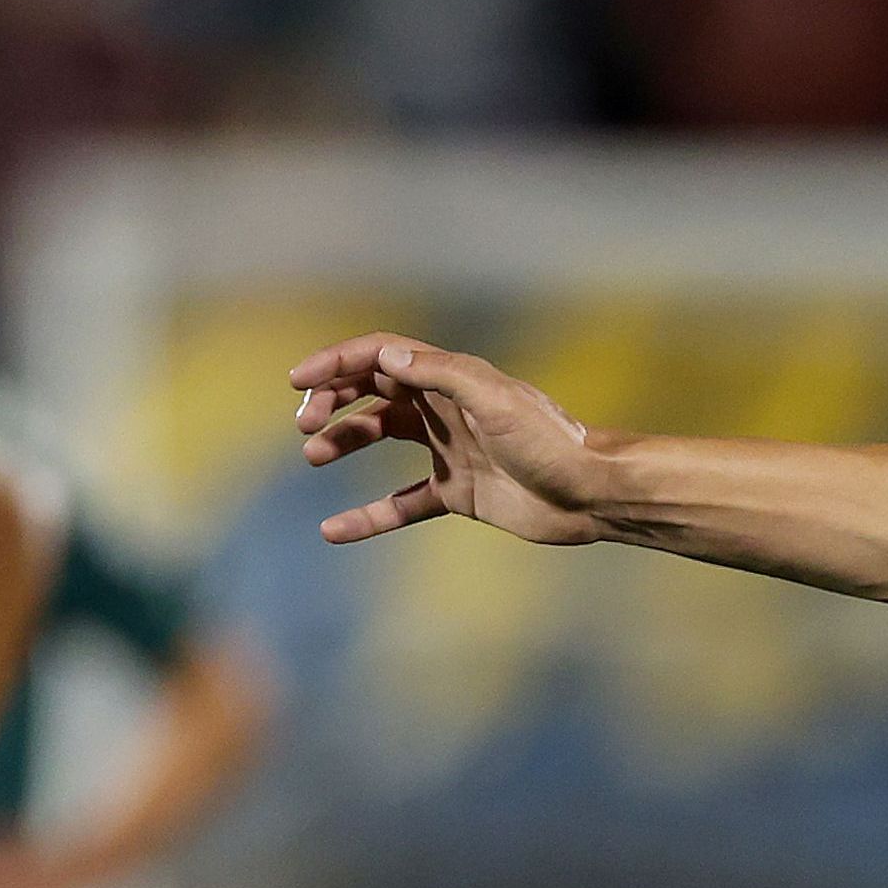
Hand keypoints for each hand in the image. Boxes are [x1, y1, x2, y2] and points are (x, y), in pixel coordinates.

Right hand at [289, 335, 613, 546]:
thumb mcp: (495, 400)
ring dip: (343, 442)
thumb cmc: (550, 441)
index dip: (337, 363)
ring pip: (379, 438)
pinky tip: (333, 530)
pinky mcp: (455, 492)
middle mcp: (444, 408)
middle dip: (332, 401)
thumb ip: (441, 374)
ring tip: (315, 455)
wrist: (589, 495)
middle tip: (305, 425)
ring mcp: (448, 450)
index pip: (380, 357)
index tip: (298, 381)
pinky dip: (368, 516)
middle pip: (372, 392)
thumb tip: (386, 358)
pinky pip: (401, 502)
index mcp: (451, 377)